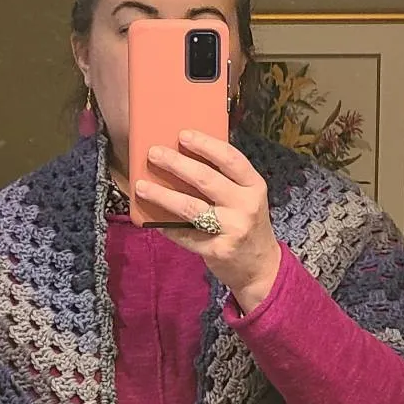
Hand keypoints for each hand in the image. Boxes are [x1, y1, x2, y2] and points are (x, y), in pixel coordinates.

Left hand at [135, 129, 281, 312]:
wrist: (261, 268)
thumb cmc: (247, 224)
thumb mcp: (246, 198)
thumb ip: (225, 180)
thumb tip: (184, 157)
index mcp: (254, 186)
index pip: (231, 159)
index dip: (206, 145)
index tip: (182, 134)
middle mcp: (246, 206)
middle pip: (206, 180)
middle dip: (176, 164)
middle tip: (153, 153)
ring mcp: (233, 230)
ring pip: (191, 207)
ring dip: (163, 195)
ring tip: (142, 185)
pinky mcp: (218, 251)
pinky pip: (185, 234)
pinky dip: (166, 225)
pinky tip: (151, 218)